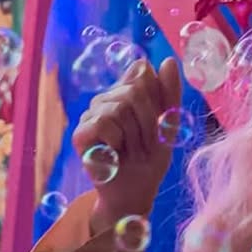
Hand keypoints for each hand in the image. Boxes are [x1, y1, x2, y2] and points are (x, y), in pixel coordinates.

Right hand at [72, 56, 180, 230]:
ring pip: (120, 107)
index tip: (159, 121)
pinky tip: (114, 153)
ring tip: (130, 151)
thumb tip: (169, 60)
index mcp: (128, 90)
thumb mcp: (169, 124)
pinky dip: (116, 141)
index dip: (156, 97)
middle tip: (145, 144)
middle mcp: (108, 97)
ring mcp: (92, 113)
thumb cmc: (151, 157)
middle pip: (134, 90)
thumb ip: (170, 93)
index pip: (143, 71)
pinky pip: (103, 122)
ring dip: (134, 135)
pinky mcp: (80, 133)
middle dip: (149, 121)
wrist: (136, 192)